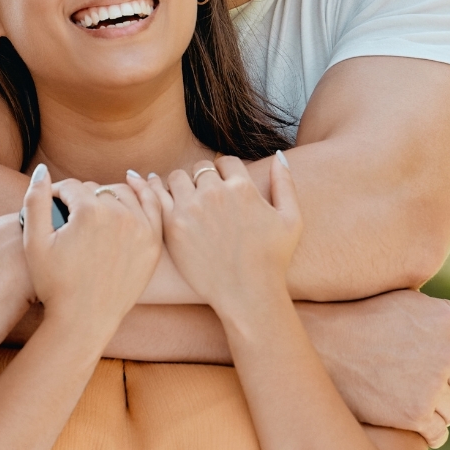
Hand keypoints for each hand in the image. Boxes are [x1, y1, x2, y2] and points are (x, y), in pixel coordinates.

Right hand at [22, 166, 161, 339]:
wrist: (84, 321)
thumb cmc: (55, 284)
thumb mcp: (35, 243)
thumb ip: (35, 201)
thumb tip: (42, 170)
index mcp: (89, 212)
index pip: (73, 187)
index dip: (59, 194)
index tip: (53, 203)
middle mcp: (119, 215)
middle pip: (98, 190)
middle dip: (83, 197)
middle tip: (73, 212)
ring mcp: (141, 228)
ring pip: (125, 193)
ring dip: (110, 195)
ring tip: (98, 203)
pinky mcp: (153, 243)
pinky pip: (152, 206)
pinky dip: (145, 192)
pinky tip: (134, 184)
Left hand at [144, 153, 301, 321]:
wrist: (247, 294)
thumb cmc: (272, 259)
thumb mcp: (291, 219)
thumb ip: (285, 183)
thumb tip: (278, 155)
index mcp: (242, 187)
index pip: (226, 161)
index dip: (226, 172)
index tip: (225, 185)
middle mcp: (215, 192)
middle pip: (201, 168)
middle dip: (204, 178)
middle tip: (206, 197)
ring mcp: (191, 207)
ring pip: (178, 177)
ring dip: (182, 185)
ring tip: (187, 200)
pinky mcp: (172, 225)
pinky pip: (158, 195)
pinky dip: (158, 192)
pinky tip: (160, 196)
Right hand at [306, 290, 449, 447]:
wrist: (324, 343)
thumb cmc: (362, 318)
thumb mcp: (404, 302)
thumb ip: (445, 314)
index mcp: (447, 321)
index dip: (440, 361)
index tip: (413, 363)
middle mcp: (447, 351)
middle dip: (442, 388)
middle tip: (410, 387)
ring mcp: (433, 383)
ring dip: (435, 411)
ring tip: (406, 405)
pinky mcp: (416, 413)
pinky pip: (438, 433)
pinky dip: (429, 434)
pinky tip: (411, 426)